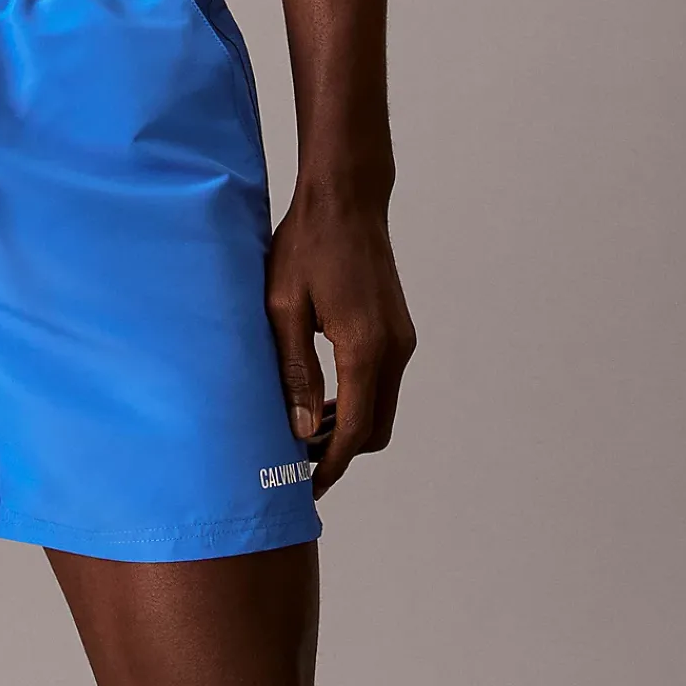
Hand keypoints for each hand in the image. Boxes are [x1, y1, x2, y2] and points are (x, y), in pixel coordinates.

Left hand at [265, 185, 415, 498]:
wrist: (346, 198)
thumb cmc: (306, 245)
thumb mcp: (284, 307)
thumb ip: (296, 371)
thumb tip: (302, 431)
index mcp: (366, 349)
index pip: (355, 431)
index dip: (330, 464)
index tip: (304, 487)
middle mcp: (394, 350)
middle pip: (375, 428)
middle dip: (341, 451)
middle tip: (297, 459)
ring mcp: (401, 339)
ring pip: (382, 406)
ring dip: (350, 425)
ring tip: (303, 429)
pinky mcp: (398, 328)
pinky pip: (383, 382)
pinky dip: (358, 399)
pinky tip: (323, 395)